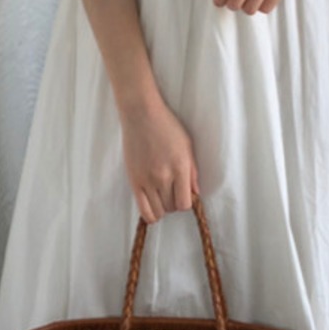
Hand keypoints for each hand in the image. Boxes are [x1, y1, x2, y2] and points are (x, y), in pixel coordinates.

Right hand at [118, 95, 199, 223]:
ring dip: (162, 208)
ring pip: (158, 211)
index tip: (184, 194)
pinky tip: (152, 204)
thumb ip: (192, 171)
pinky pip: (143, 209)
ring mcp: (147, 180)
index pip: (185, 203)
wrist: (141, 115)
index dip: (186, 202)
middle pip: (171, 208)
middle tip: (172, 191)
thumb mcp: (187, 145)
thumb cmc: (166, 126)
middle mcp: (163, 177)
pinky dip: (150, 214)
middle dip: (174, 203)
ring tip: (162, 196)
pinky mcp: (133, 181)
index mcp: (180, 168)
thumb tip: (195, 193)